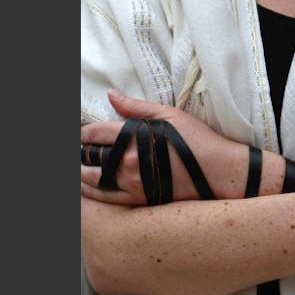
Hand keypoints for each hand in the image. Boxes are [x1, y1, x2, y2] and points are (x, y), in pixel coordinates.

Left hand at [80, 91, 246, 205]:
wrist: (218, 172)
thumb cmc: (197, 140)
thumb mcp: (169, 115)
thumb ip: (136, 106)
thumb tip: (111, 95)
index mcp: (134, 136)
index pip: (94, 133)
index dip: (81, 132)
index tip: (78, 133)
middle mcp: (128, 160)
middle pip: (89, 155)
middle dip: (79, 151)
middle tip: (76, 149)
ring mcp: (131, 182)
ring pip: (92, 178)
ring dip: (79, 171)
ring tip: (77, 165)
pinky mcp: (138, 199)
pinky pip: (105, 197)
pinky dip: (89, 191)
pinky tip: (84, 186)